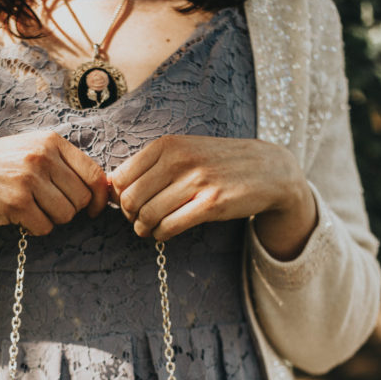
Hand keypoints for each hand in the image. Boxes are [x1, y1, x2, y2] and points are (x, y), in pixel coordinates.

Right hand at [0, 131, 107, 272]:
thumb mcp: (29, 152)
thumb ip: (62, 164)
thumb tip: (104, 188)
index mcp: (50, 141)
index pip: (95, 173)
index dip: (99, 197)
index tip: (92, 209)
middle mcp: (42, 156)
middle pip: (82, 199)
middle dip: (68, 210)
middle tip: (44, 206)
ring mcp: (29, 178)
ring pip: (65, 215)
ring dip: (50, 219)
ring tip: (28, 208)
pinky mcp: (16, 202)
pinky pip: (44, 227)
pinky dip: (33, 228)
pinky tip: (15, 216)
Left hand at [108, 135, 317, 259]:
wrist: (268, 169)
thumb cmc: (217, 162)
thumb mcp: (184, 150)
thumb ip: (151, 165)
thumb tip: (112, 188)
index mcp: (168, 144)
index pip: (120, 177)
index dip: (119, 197)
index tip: (131, 204)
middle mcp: (180, 160)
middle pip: (130, 199)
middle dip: (130, 215)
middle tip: (140, 220)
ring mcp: (197, 182)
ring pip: (147, 216)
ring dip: (144, 228)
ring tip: (151, 229)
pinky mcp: (211, 204)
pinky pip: (169, 227)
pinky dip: (161, 234)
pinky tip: (166, 232)